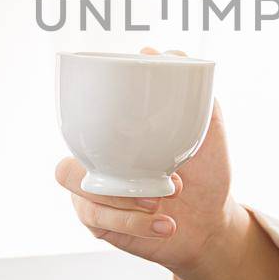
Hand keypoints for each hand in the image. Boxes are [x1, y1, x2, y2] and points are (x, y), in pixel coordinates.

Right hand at [55, 46, 243, 279]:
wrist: (211, 222)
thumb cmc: (206, 171)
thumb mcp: (208, 132)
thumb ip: (192, 95)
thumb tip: (157, 54)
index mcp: (115, 136)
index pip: (79, 124)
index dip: (85, 125)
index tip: (128, 134)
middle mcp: (97, 163)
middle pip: (66, 167)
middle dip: (112, 177)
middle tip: (167, 181)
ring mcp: (94, 195)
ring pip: (81, 194)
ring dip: (124, 202)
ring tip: (164, 202)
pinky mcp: (99, 223)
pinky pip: (98, 220)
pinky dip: (134, 224)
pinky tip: (165, 225)